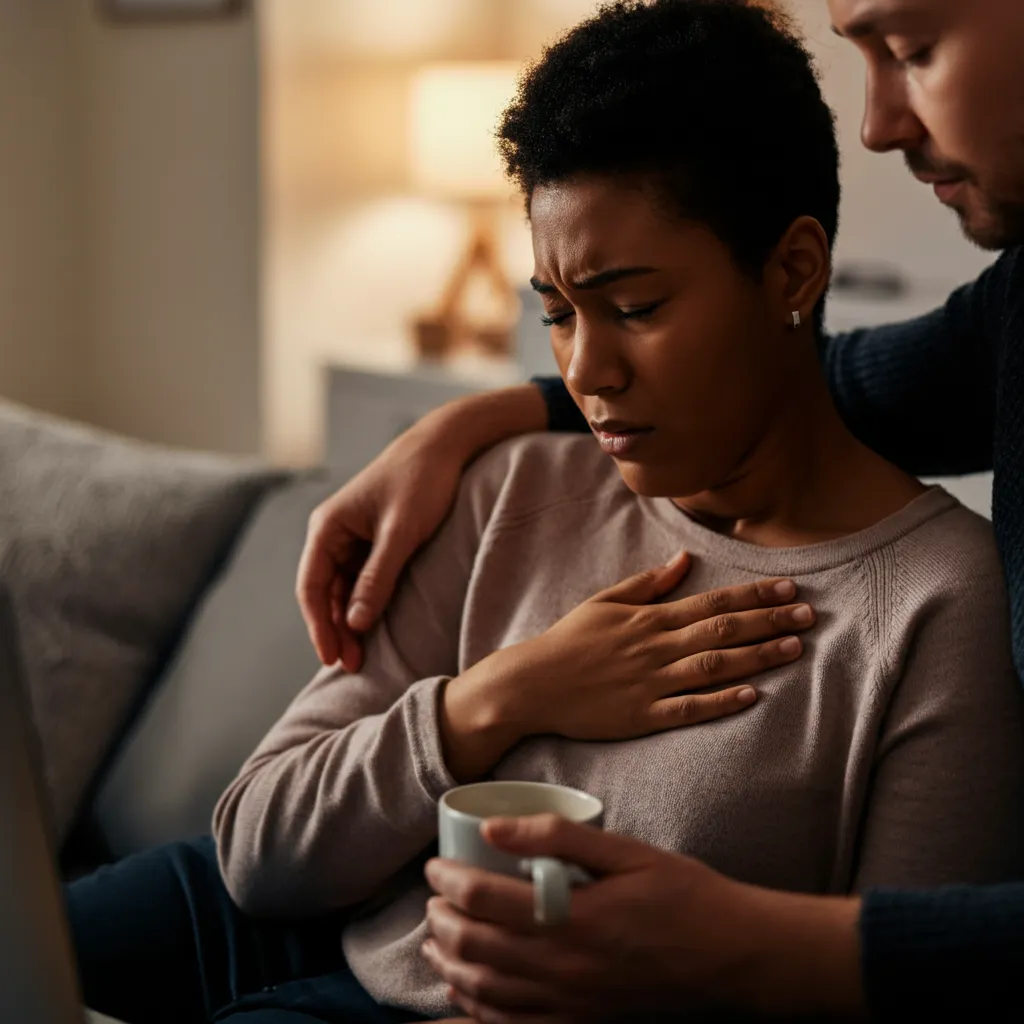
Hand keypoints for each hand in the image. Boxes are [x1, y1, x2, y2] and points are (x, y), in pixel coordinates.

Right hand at [296, 386, 547, 670]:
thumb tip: (356, 623)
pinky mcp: (373, 539)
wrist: (445, 445)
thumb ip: (378, 577)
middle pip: (324, 591)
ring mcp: (352, 536)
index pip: (311, 585)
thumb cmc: (422, 481)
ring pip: (342, 588)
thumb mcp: (401, 533)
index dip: (319, 625)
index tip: (331, 657)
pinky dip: (365, 603)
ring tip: (361, 656)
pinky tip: (373, 626)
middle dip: (335, 629)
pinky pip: (361, 578)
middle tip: (351, 666)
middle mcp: (333, 532)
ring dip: (350, 620)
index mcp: (328, 526)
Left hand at [422, 816, 864, 1022]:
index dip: (449, 881)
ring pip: (485, 992)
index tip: (436, 867)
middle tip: (432, 899)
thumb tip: (494, 826)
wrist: (737, 961)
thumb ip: (558, 837)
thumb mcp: (627, 853)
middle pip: (475, 948)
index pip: (484, 900)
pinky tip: (467, 991)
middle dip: (441, 922)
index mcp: (572, 919)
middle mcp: (563, 969)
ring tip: (435, 943)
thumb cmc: (686, 898)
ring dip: (450, 966)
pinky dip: (478, 1009)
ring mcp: (571, 1006)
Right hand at [440, 551, 814, 779]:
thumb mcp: (605, 601)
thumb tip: (684, 559)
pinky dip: (721, 702)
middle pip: (722, 630)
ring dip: (757, 656)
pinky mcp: (643, 715)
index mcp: (649, 618)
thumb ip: (648, 582)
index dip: (754, 595)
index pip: (712, 601)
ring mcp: (651, 682)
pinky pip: (689, 708)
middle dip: (769, 621)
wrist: (533, 684)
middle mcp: (656, 647)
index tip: (788, 588)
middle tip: (809, 614)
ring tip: (795, 648)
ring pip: (714, 666)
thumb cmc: (569, 641)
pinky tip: (752, 695)